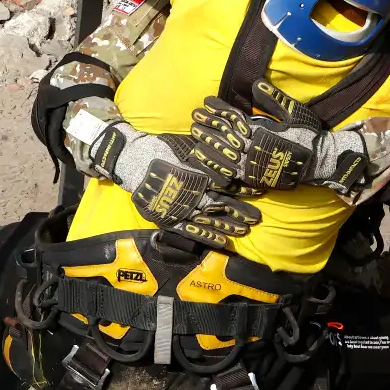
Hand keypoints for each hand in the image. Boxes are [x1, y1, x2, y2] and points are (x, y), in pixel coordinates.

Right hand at [88, 121, 260, 249]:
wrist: (132, 160)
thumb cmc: (160, 149)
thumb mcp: (185, 147)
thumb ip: (205, 156)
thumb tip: (229, 164)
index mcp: (195, 174)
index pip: (225, 183)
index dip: (242, 188)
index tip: (258, 191)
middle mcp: (189, 194)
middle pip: (219, 204)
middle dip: (239, 211)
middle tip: (256, 218)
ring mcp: (179, 208)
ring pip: (208, 220)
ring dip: (227, 226)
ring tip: (244, 232)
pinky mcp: (169, 218)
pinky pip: (190, 230)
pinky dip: (207, 237)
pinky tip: (222, 243)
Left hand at [190, 81, 369, 200]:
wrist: (318, 163)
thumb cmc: (307, 135)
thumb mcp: (294, 112)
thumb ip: (274, 99)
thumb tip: (255, 85)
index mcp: (261, 129)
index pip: (234, 117)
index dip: (219, 109)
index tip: (205, 101)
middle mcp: (253, 146)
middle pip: (225, 134)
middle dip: (208, 125)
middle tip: (193, 117)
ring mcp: (251, 164)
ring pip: (223, 153)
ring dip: (207, 143)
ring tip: (193, 136)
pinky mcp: (252, 178)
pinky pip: (228, 172)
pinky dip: (215, 165)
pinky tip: (203, 160)